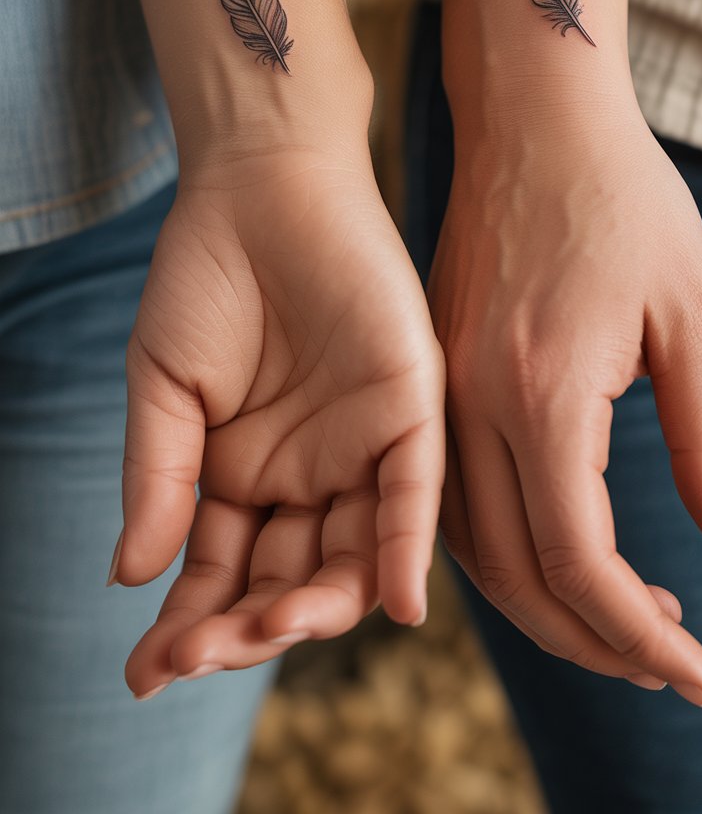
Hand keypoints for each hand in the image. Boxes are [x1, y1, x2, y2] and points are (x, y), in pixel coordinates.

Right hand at [112, 143, 443, 697]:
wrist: (259, 184)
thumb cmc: (204, 279)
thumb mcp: (163, 386)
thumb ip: (158, 479)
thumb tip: (130, 578)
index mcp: (245, 479)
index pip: (222, 576)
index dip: (189, 628)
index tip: (146, 675)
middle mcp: (308, 476)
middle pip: (286, 582)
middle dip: (245, 629)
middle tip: (200, 657)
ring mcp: (360, 447)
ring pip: (350, 555)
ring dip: (314, 607)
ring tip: (264, 633)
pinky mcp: (409, 406)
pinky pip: (414, 491)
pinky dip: (405, 548)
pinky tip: (390, 605)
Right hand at [429, 99, 701, 704]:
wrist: (533, 119)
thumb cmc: (624, 200)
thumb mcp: (691, 312)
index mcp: (543, 390)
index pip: (579, 560)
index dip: (639, 635)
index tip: (698, 674)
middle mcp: (472, 403)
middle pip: (513, 574)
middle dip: (591, 640)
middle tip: (664, 662)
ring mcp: (441, 388)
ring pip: (468, 546)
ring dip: (541, 603)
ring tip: (620, 619)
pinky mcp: (433, 374)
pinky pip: (450, 495)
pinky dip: (500, 547)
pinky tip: (554, 547)